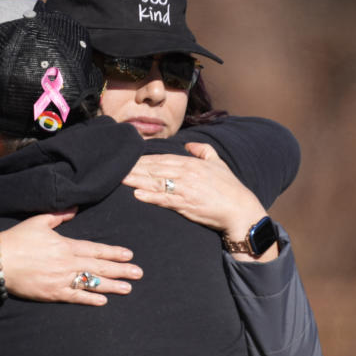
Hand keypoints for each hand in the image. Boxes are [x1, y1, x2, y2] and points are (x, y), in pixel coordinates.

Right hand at [0, 208, 142, 305]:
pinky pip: (75, 297)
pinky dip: (90, 299)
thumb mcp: (38, 221)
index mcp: (65, 245)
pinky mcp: (51, 293)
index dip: (113, 252)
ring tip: (128, 288)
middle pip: (99, 266)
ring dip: (111, 286)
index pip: (95, 249)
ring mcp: (60, 279)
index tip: (129, 255)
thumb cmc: (18, 240)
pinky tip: (103, 300)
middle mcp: (67, 263)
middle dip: (121, 270)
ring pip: (91, 283)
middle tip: (139, 273)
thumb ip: (58, 215)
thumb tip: (74, 208)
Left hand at [123, 142, 267, 232]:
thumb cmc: (230, 188)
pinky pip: (165, 200)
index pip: (162, 159)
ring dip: (136, 181)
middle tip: (114, 167)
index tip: (127, 159)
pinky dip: (150, 197)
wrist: (241, 210)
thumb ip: (204, 151)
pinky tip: (137, 195)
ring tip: (119, 179)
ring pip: (156, 182)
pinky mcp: (187, 204)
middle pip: (154, 169)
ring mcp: (186, 189)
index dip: (143, 159)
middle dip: (133, 168)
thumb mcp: (219, 164)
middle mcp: (187, 173)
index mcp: (192, 163)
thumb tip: (189, 145)